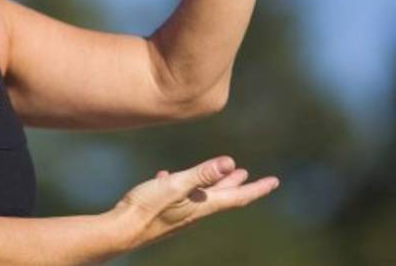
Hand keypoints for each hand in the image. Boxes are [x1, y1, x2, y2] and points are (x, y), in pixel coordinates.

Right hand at [113, 155, 278, 250]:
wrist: (121, 231)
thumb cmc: (147, 208)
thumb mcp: (175, 185)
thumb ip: (201, 174)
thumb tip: (230, 163)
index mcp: (201, 205)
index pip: (237, 197)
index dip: (257, 188)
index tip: (274, 182)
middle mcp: (194, 211)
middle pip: (222, 197)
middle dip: (238, 185)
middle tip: (253, 176)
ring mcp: (178, 213)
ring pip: (201, 196)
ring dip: (214, 184)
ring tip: (222, 174)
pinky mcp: (163, 212)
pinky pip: (177, 195)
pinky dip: (181, 184)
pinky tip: (166, 175)